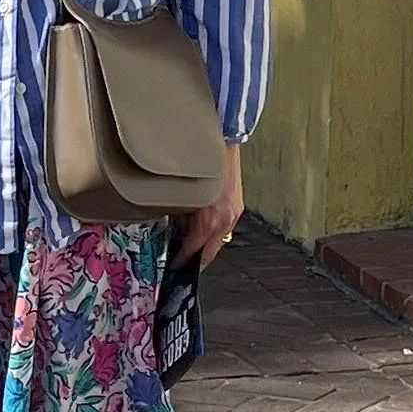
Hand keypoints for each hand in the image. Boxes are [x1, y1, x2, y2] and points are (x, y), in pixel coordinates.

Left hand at [169, 144, 242, 271]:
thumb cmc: (199, 165)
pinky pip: (224, 227)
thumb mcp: (183, 196)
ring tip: (191, 247)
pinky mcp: (238, 207)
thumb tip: (177, 231)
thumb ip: (181, 218)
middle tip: (184, 264)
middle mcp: (224, 221)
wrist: (223, 145)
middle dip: (196, 260)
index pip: (194, 251)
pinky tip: (204, 229)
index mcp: (209, 221)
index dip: (183, 261)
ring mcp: (233, 215)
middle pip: (210, 252)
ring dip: (205, 246)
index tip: (175, 266)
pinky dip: (214, 232)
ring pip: (218, 240)